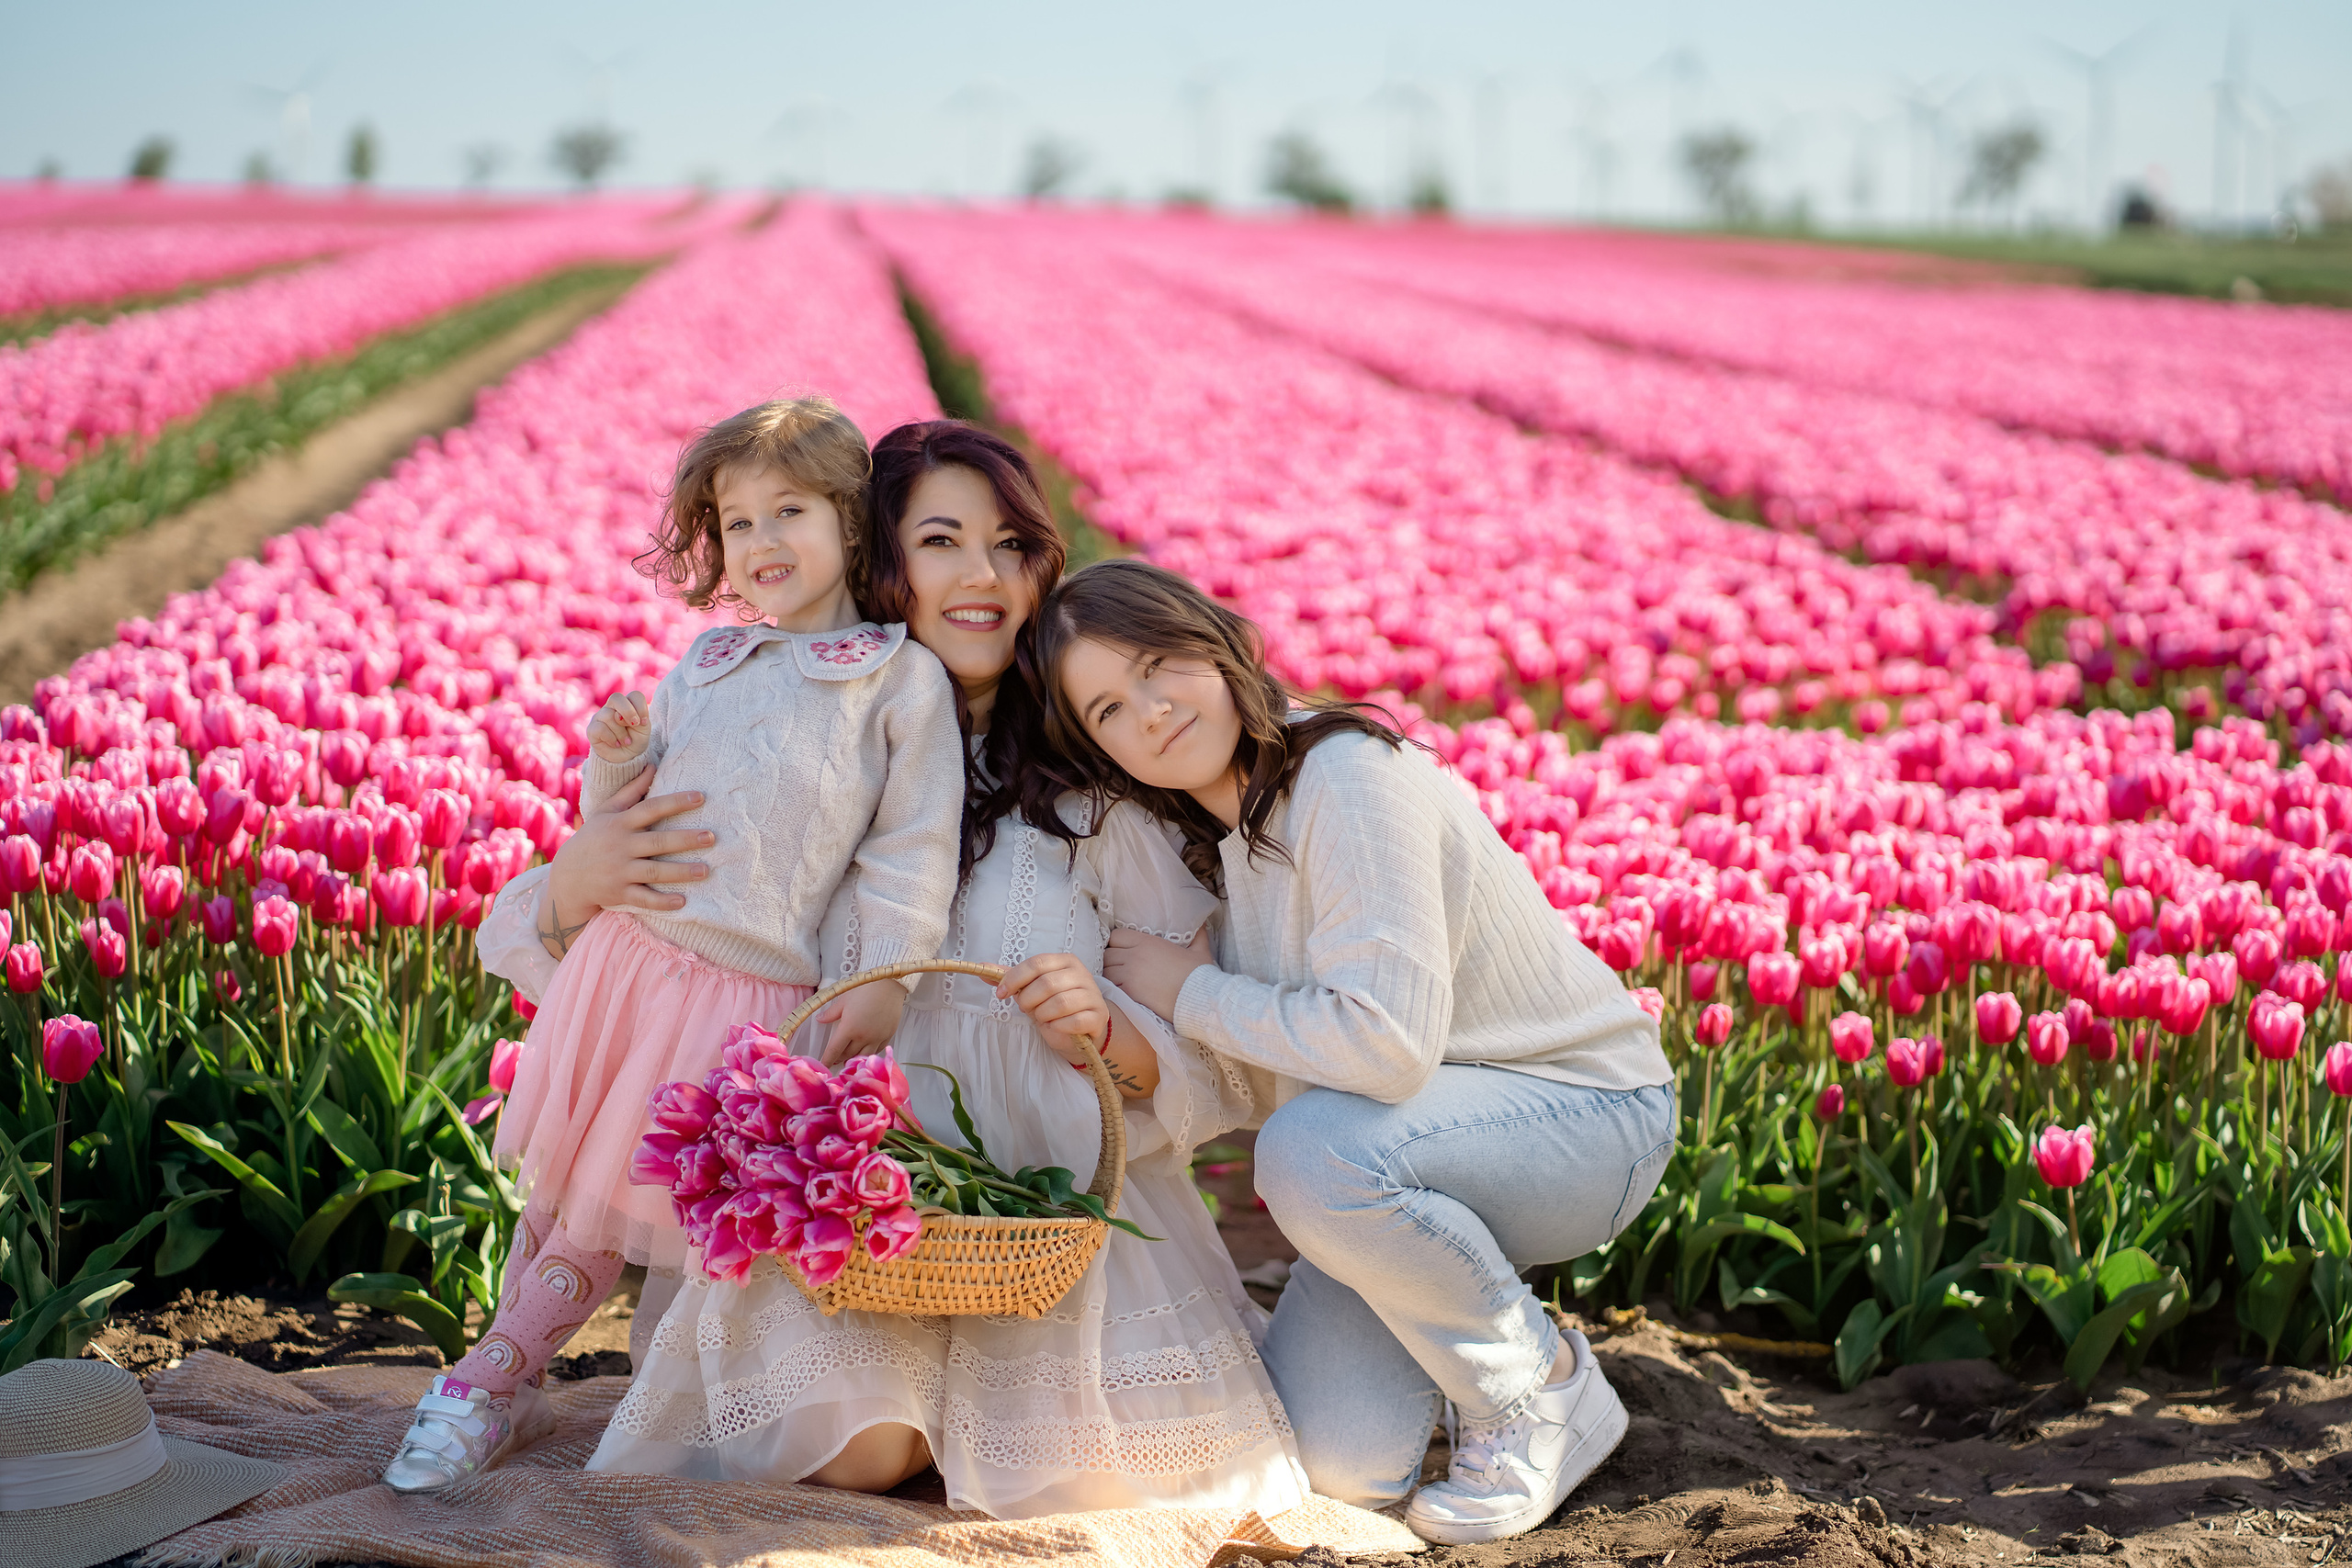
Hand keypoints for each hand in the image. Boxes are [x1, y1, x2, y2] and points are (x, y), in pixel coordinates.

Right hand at [539, 771, 711, 955]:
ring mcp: (620, 871)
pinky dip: (662, 902)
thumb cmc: (594, 838)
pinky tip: (683, 901)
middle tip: (712, 837)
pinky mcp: (620, 893)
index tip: (701, 797)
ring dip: (681, 871)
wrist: (568, 877)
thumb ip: (631, 790)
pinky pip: (643, 898)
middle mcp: (621, 846)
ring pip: (654, 871)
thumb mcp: (607, 811)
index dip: (675, 802)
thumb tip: (653, 764)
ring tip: (706, 870)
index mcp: (620, 823)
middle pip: (658, 841)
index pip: (651, 808)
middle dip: (686, 839)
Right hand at [588, 690, 652, 763]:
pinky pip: (600, 728)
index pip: (634, 695)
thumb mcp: (643, 729)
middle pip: (616, 698)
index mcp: (628, 704)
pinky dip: (611, 738)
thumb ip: (636, 717)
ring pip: (609, 716)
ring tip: (626, 741)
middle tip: (634, 725)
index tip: (644, 723)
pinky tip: (616, 744)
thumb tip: (617, 716)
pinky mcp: (592, 729)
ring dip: (621, 732)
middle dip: (628, 712)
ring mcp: (600, 716)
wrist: (627, 757)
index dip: (641, 707)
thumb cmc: (635, 739)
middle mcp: (612, 707)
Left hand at [818, 982, 905, 1066]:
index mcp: (849, 1028)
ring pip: (863, 1056)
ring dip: (854, 1059)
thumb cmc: (864, 989)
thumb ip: (831, 1013)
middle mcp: (862, 1037)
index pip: (834, 1050)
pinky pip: (877, 1051)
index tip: (823, 1066)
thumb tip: (819, 1019)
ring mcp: (877, 1038)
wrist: (889, 984)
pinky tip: (865, 1051)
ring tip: (849, 1058)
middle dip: (839, 1059)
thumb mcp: (843, 999)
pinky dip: (869, 1053)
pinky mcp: (888, 1036)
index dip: (827, 1060)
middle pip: (848, 1055)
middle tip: (835, 1059)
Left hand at [995, 953, 1111, 1069]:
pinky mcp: (1097, 1016)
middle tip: (1027, 1009)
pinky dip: (1057, 1027)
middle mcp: (1081, 974)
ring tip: (1043, 1017)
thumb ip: (1011, 978)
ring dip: (1043, 1015)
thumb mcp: (1032, 988)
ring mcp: (1092, 995)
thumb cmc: (1053, 1004)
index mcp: (1065, 961)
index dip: (1015, 978)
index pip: (1036, 963)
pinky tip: (1055, 1026)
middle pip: (1047, 983)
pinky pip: (1073, 1021)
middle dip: (1028, 1000)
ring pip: (1060, 1003)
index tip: (1000, 993)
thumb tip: (982, 968)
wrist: (1081, 1027)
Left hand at [1101, 927, 1215, 1019]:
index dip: (1117, 942)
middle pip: (1107, 954)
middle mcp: (1134, 956)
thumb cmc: (1199, 974)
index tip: (1123, 949)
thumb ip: (1198, 935)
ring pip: (1106, 971)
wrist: (1198, 998)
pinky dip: (1114, 989)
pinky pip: (1112, 988)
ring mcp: (1129, 975)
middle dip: (1111, 960)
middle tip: (1120, 966)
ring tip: (1119, 980)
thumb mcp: (1200, 950)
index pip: (1116, 936)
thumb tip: (1202, 923)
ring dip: (1111, 974)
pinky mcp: (1129, 993)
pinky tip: (1123, 992)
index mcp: (1147, 942)